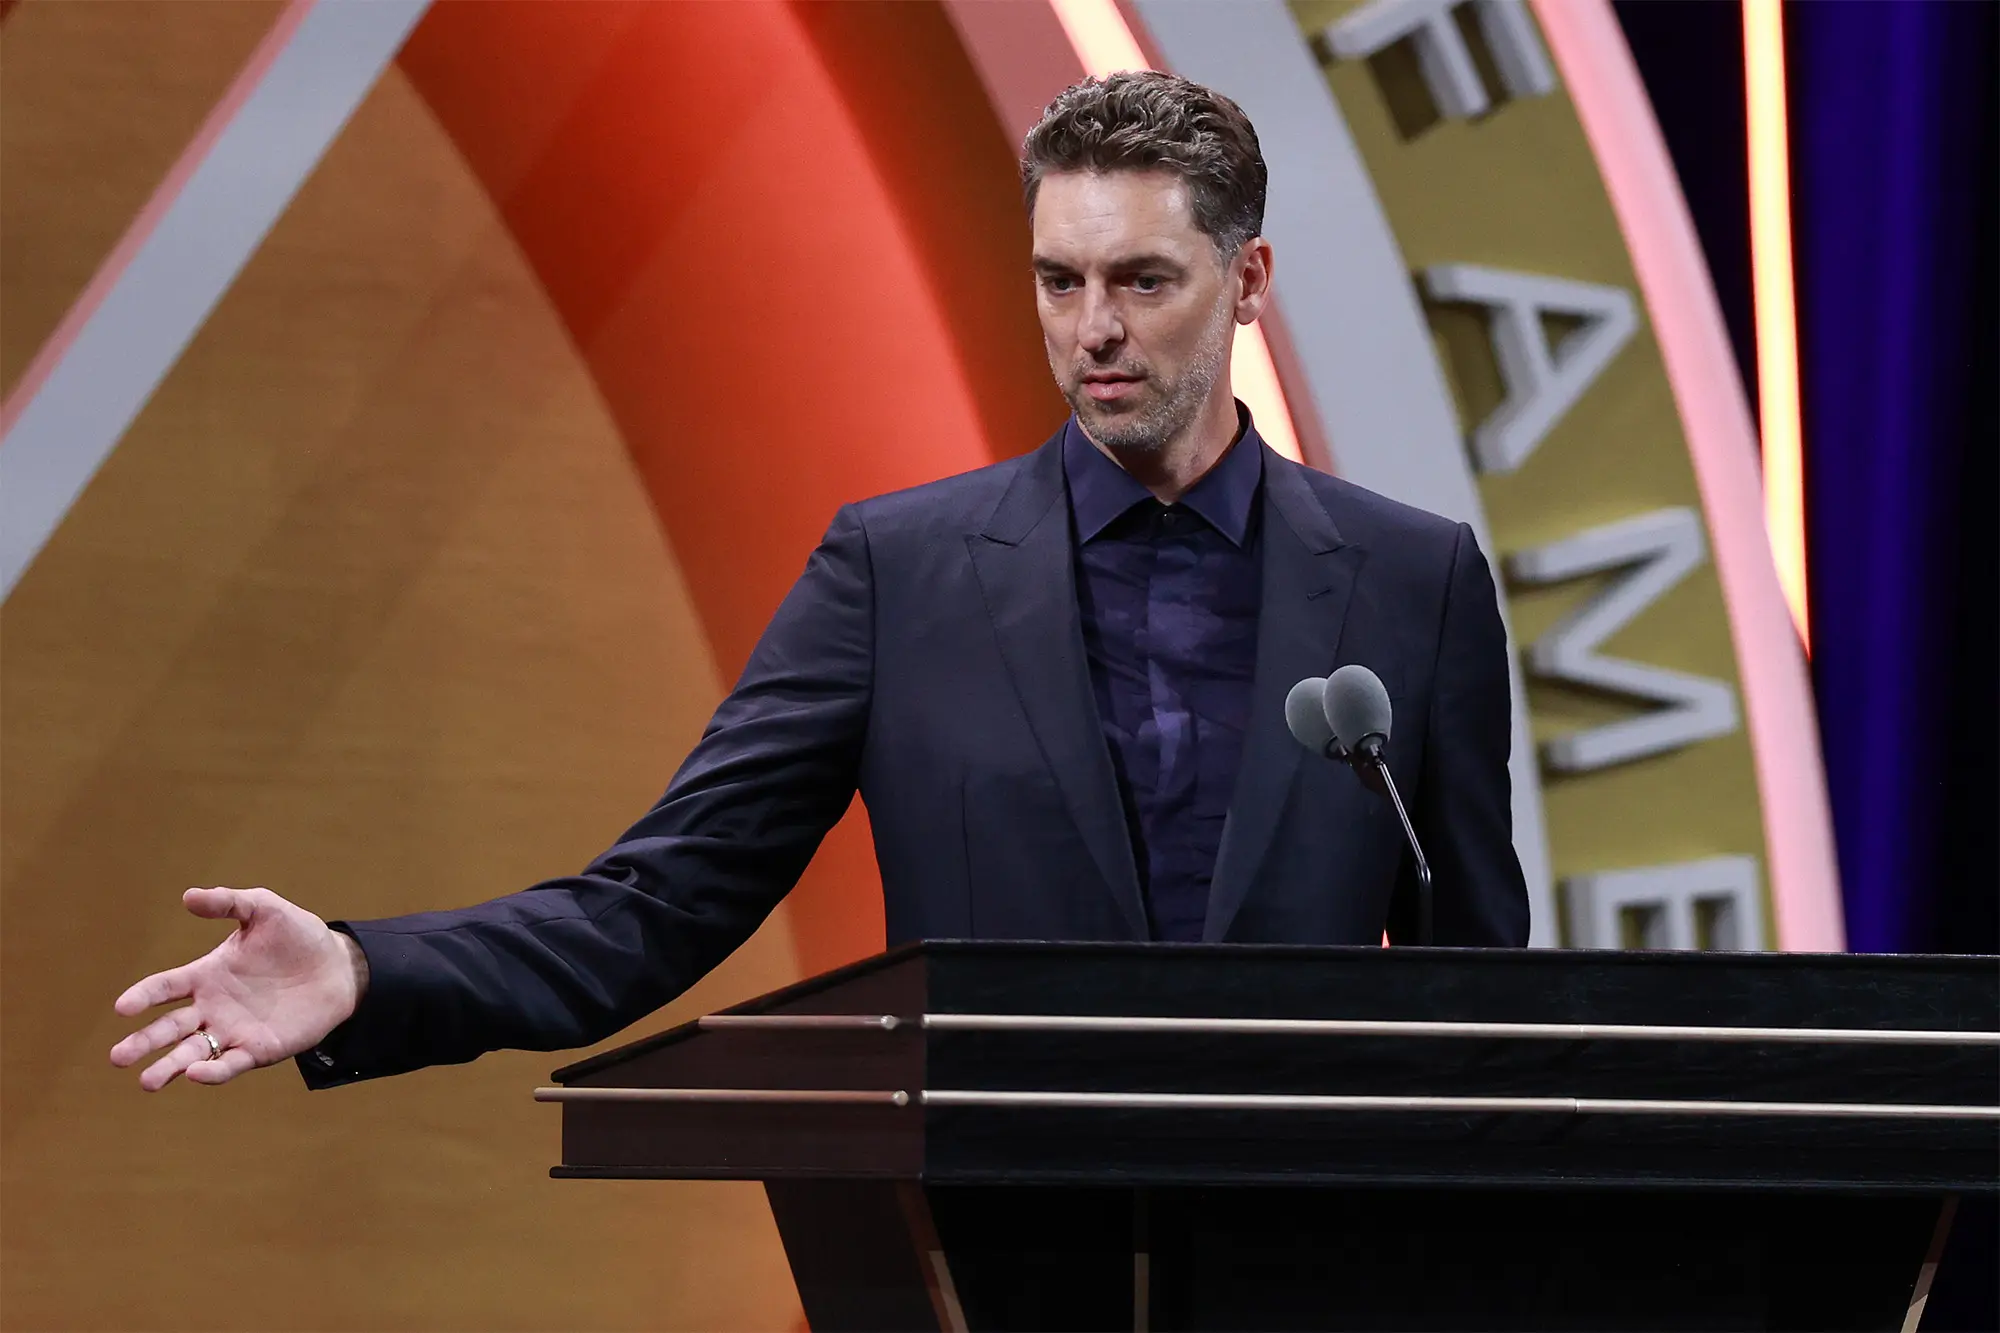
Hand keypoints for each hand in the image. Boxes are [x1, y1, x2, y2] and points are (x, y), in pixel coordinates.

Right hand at [110, 887, 368, 1089]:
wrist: (338, 967)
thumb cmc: (297, 936)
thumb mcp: (264, 910)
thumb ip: (228, 902)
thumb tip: (188, 896)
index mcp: (206, 975)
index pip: (165, 987)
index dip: (143, 996)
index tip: (122, 1007)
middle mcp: (211, 1007)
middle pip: (169, 1027)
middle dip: (143, 1042)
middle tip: (117, 1057)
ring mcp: (232, 1031)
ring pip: (191, 1052)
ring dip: (168, 1066)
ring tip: (146, 1082)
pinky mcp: (257, 1050)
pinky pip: (229, 1064)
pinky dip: (213, 1071)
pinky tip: (196, 1074)